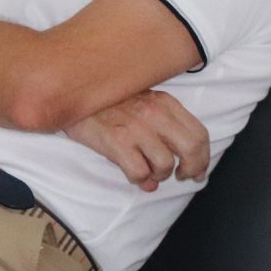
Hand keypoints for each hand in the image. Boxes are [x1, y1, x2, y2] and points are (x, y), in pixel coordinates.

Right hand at [66, 90, 210, 191]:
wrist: (67, 92)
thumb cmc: (103, 100)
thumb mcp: (139, 102)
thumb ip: (159, 129)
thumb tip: (169, 164)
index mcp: (163, 102)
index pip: (199, 133)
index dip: (203, 157)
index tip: (196, 169)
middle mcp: (154, 113)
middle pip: (191, 149)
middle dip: (192, 169)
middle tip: (182, 177)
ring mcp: (135, 128)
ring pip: (165, 165)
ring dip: (158, 175)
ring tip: (148, 173)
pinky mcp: (116, 141)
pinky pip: (139, 172)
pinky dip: (139, 179)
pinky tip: (132, 174)